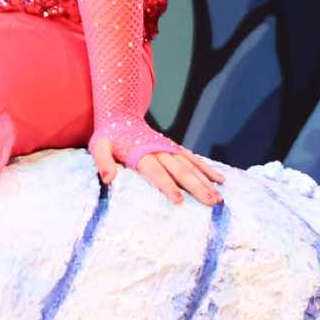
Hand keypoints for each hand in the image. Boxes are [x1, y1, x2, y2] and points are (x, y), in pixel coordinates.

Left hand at [89, 132, 225, 205]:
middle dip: (197, 187)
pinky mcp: (175, 149)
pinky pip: (194, 159)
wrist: (122, 116)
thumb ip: (103, 162)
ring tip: (218, 198)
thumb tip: (108, 179)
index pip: (156, 171)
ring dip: (206, 181)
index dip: (168, 185)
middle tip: (211, 202)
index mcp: (142, 152)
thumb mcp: (99, 146)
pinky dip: (207, 169)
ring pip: (191, 166)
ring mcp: (170, 149)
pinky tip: (220, 180)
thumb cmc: (109, 137)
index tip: (180, 199)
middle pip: (180, 170)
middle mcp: (160, 150)